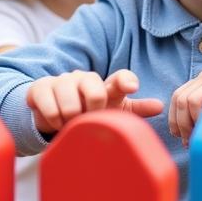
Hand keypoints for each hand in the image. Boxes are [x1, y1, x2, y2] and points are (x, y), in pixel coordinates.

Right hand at [27, 69, 163, 133]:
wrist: (52, 112)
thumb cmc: (89, 111)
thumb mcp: (113, 110)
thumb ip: (136, 109)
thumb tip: (160, 106)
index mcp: (105, 85)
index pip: (120, 78)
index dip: (125, 81)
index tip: (131, 87)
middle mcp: (85, 78)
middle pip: (95, 91)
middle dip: (92, 111)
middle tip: (87, 119)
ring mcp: (62, 81)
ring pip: (71, 103)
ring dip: (71, 119)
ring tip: (70, 122)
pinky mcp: (41, 88)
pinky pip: (49, 107)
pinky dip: (53, 120)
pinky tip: (55, 121)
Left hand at [168, 52, 201, 144]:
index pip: (177, 99)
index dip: (175, 120)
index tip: (182, 137)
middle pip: (177, 99)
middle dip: (178, 124)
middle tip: (188, 141)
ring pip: (183, 100)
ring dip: (186, 122)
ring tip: (197, 137)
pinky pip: (196, 99)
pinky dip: (196, 115)